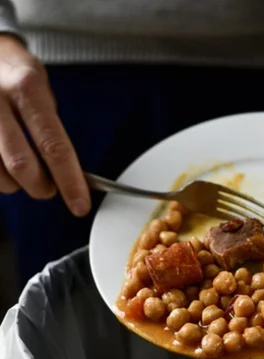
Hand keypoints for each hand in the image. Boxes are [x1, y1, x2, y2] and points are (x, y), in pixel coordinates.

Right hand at [0, 35, 89, 215]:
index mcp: (27, 89)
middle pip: (23, 166)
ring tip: (25, 170)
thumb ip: (49, 126)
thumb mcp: (39, 87)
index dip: (70, 181)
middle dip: (43, 187)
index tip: (80, 204)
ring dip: (17, 184)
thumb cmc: (13, 72)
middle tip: (50, 187)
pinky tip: (4, 165)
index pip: (54, 147)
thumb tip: (66, 170)